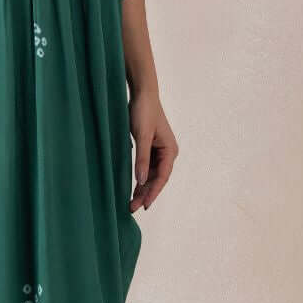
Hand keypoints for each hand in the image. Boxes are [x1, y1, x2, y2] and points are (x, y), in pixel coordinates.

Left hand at [128, 87, 177, 210]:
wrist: (142, 94)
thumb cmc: (144, 112)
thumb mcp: (142, 136)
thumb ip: (142, 159)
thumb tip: (142, 181)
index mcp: (170, 150)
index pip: (162, 177)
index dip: (153, 192)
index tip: (144, 205)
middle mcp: (167, 152)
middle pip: (157, 178)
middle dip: (146, 193)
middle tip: (132, 208)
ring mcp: (159, 150)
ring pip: (151, 175)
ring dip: (143, 188)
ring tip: (131, 202)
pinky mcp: (150, 147)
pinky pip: (146, 167)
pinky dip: (140, 178)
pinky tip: (134, 187)